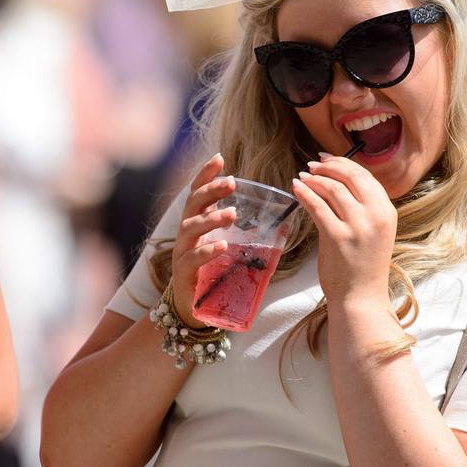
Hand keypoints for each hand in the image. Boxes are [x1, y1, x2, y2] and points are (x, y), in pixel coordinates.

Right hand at [171, 153, 238, 328]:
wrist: (194, 309)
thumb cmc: (214, 274)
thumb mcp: (229, 248)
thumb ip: (246, 232)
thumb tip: (283, 219)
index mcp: (198, 222)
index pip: (198, 192)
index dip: (206, 174)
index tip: (219, 158)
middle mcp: (187, 234)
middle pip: (192, 204)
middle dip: (210, 191)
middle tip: (230, 183)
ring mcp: (183, 252)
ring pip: (190, 228)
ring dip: (211, 219)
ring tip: (232, 214)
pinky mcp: (183, 273)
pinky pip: (192, 258)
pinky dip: (207, 250)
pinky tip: (221, 246)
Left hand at [292, 153, 395, 308]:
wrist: (361, 297)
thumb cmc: (363, 265)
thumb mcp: (373, 231)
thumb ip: (363, 207)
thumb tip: (336, 181)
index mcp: (386, 211)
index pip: (365, 176)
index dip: (343, 163)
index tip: (326, 159)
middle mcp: (375, 215)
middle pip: (350, 176)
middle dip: (328, 166)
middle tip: (312, 165)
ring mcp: (357, 226)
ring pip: (332, 189)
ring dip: (314, 179)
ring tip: (303, 177)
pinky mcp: (337, 236)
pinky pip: (317, 206)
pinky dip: (305, 193)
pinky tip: (297, 188)